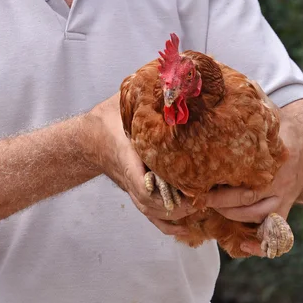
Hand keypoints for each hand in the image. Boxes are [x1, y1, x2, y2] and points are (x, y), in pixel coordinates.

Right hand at [89, 93, 197, 236]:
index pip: (147, 188)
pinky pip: (156, 218)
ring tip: (206, 204)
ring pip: (159, 215)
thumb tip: (173, 77)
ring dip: (183, 215)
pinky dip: (172, 224)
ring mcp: (136, 191)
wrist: (90, 138)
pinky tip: (190, 225)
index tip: (193, 188)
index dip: (171, 195)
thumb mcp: (124, 102)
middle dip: (186, 205)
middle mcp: (134, 181)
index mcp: (129, 160)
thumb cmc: (109, 119)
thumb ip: (144, 93)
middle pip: (159, 208)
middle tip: (211, 193)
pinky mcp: (140, 195)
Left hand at [201, 104, 302, 256]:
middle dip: (221, 202)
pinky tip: (242, 248)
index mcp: (275, 159)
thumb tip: (220, 77)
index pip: (248, 177)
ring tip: (209, 207)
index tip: (199, 181)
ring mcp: (284, 199)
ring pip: (257, 218)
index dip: (224, 186)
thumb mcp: (267, 111)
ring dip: (231, 216)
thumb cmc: (281, 127)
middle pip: (248, 201)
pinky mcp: (285, 210)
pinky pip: (274, 234)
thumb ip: (250, 98)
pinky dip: (260, 245)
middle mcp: (280, 182)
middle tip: (197, 196)